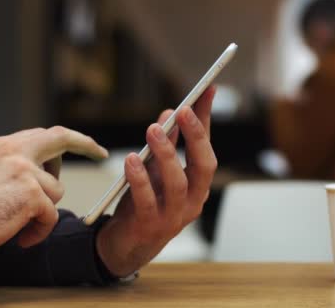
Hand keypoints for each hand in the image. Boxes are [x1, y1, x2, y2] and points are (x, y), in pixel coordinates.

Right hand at [0, 126, 107, 258]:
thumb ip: (17, 167)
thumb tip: (50, 173)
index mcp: (3, 146)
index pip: (45, 135)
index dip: (68, 139)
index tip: (86, 143)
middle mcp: (14, 150)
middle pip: (61, 138)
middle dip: (85, 144)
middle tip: (100, 153)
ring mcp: (23, 169)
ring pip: (56, 191)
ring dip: (44, 211)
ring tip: (19, 223)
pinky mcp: (31, 192)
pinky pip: (51, 215)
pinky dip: (40, 230)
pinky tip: (21, 235)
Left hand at [96, 86, 217, 276]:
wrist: (127, 244)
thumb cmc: (146, 202)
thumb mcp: (158, 169)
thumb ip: (168, 144)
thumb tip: (172, 111)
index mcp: (198, 185)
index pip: (207, 148)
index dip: (206, 120)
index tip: (206, 90)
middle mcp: (193, 200)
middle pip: (204, 166)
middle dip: (195, 136)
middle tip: (183, 109)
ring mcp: (174, 216)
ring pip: (178, 183)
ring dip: (166, 154)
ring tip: (152, 130)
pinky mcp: (150, 226)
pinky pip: (147, 201)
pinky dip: (140, 179)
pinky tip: (131, 159)